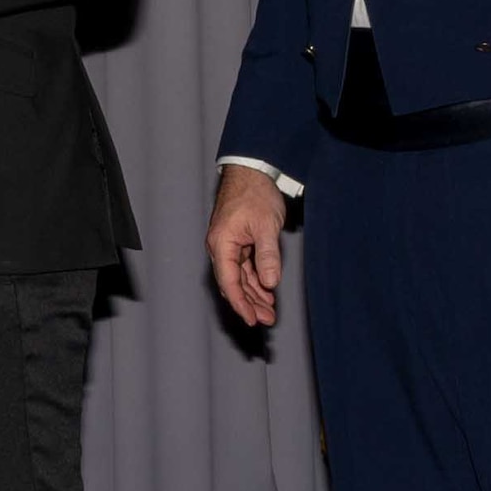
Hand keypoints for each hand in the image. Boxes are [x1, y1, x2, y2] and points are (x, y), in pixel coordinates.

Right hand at [206, 164, 287, 326]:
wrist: (252, 171)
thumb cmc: (255, 194)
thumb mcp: (266, 226)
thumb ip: (267, 256)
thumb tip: (269, 283)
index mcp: (222, 243)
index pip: (228, 281)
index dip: (240, 303)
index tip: (251, 319)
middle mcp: (220, 246)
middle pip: (232, 283)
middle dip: (249, 303)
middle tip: (267, 319)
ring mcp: (228, 244)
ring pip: (238, 277)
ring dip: (253, 294)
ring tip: (269, 311)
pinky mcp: (237, 241)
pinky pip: (244, 267)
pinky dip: (255, 280)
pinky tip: (266, 291)